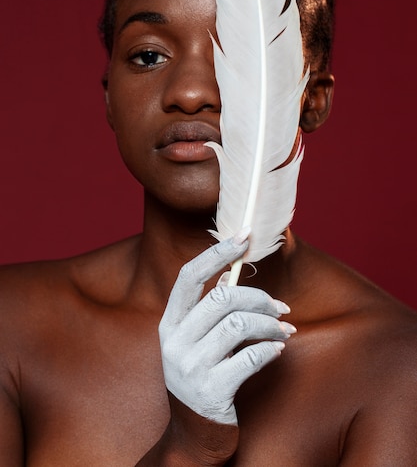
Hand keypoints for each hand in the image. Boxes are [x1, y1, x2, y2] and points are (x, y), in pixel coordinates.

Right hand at [159, 233, 294, 426]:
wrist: (192, 436)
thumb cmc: (201, 378)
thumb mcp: (195, 342)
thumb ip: (209, 310)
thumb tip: (231, 276)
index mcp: (170, 323)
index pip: (189, 276)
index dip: (217, 253)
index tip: (244, 237)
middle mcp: (175, 341)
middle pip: (221, 299)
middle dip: (259, 297)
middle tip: (281, 307)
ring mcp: (190, 367)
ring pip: (238, 325)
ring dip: (269, 324)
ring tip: (284, 330)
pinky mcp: (211, 391)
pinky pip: (249, 358)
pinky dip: (270, 349)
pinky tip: (277, 349)